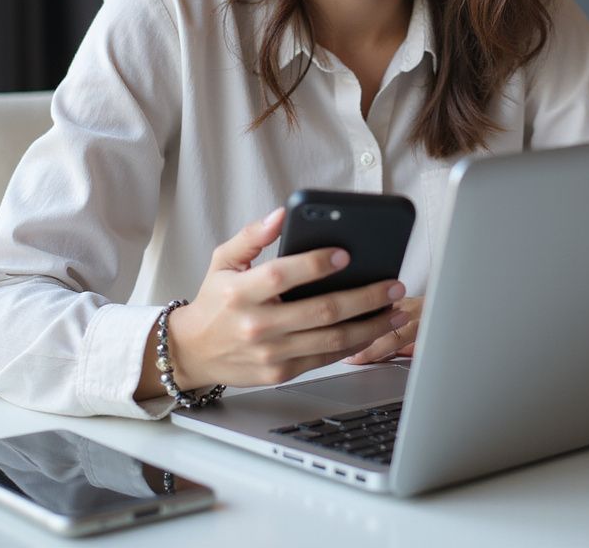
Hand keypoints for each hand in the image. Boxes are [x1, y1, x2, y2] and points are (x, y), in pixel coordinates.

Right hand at [146, 207, 410, 393]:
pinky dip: (355, 345)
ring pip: (331, 340)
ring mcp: (270, 354)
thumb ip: (252, 235)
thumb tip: (280, 215)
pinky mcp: (280, 373)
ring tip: (396, 308)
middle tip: (393, 284)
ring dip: (371, 324)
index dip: (315, 264)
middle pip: (320, 311)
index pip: (282, 275)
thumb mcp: (223, 260)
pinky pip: (325, 359)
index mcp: (240, 292)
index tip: (346, 254)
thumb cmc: (215, 300)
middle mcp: (256, 325)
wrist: (192, 352)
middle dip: (364, 297)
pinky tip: (374, 329)